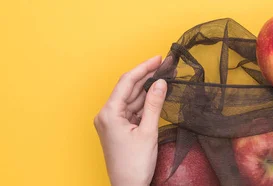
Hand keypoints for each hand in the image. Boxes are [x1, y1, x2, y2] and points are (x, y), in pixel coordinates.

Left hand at [94, 56, 167, 185]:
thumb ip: (154, 105)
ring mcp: (112, 122)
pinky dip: (145, 103)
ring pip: (132, 99)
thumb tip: (160, 83)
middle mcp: (106, 115)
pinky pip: (132, 110)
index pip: (126, 82)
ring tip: (165, 78)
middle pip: (128, 89)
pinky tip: (157, 96)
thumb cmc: (134, 165)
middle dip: (147, 77)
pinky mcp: (118, 129)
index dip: (143, 68)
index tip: (158, 58)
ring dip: (147, 90)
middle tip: (166, 66)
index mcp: (109, 113)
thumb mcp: (148, 132)